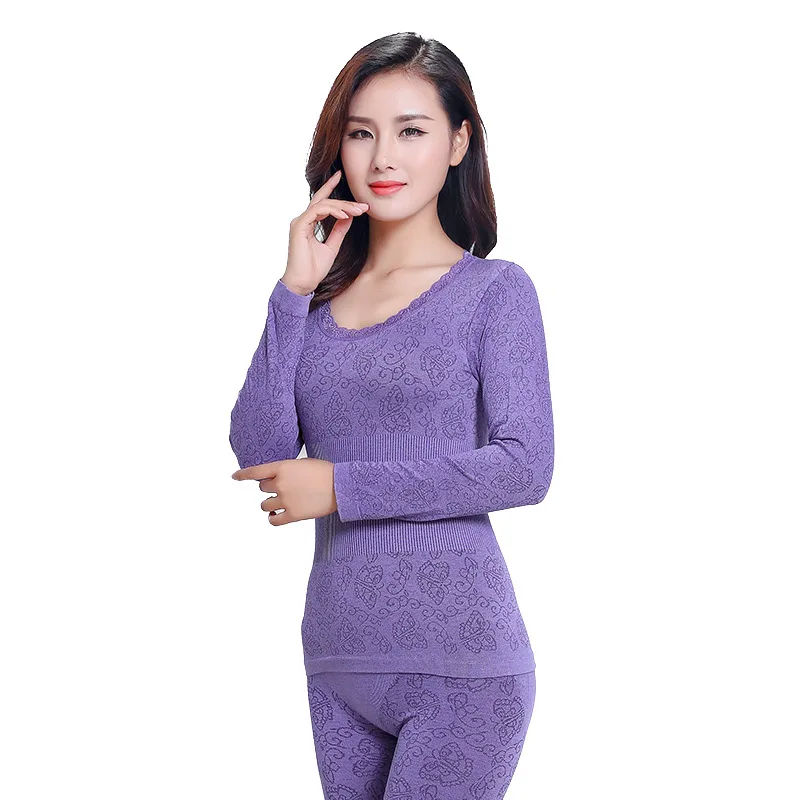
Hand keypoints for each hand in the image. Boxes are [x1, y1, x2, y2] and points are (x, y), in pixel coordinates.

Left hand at [231, 458, 336, 524]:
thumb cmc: (325, 472)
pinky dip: (273, 518)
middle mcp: (280, 484)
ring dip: (270, 504)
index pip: (255, 471)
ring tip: (281, 503)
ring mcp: (286, 500)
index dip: (242, 474)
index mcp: (282, 467)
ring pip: (265, 505)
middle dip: (270, 488)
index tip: (234, 477)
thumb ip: (286, 470)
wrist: (341, 486)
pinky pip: (274, 520)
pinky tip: (277, 515)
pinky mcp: (293, 515)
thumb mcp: (302, 464)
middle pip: (262, 488)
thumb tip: (275, 480)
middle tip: (284, 488)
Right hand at [282, 170, 369, 294]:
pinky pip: (317, 210)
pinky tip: (345, 215)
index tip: (341, 177)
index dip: (329, 187)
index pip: (320, 202)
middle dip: (344, 200)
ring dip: (342, 206)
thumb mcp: (332, 246)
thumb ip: (339, 231)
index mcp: (308, 223)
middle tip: (362, 205)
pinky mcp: (299, 226)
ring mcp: (299, 222)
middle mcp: (302, 220)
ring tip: (357, 211)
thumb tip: (348, 217)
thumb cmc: (314, 269)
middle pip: (323, 201)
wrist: (304, 283)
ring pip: (322, 204)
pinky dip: (332, 211)